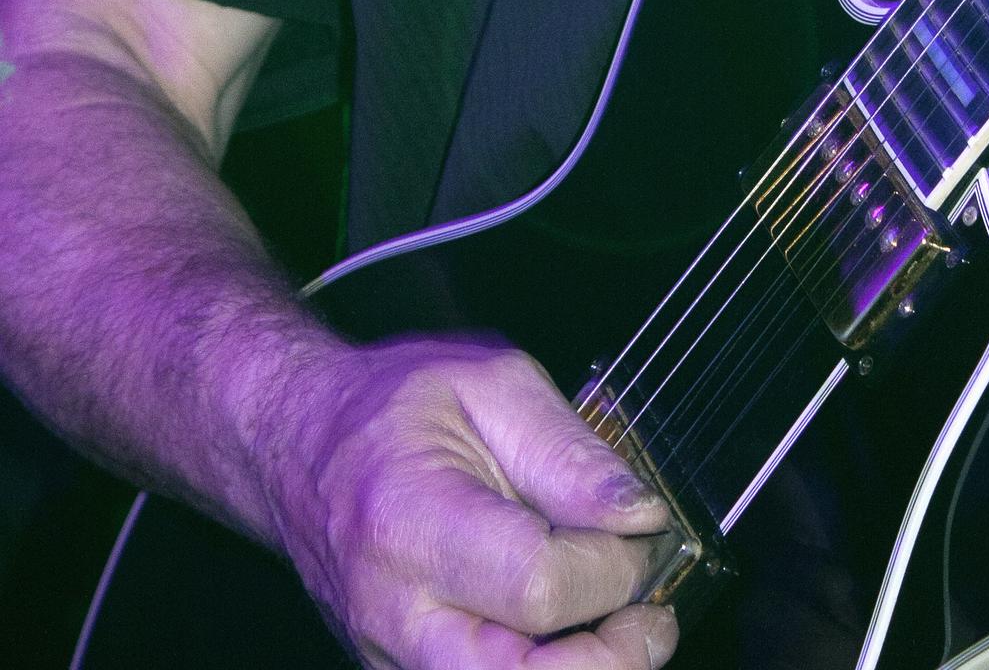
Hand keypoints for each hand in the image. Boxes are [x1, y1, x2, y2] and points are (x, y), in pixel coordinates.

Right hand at [259, 332, 678, 669]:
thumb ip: (571, 453)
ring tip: (620, 624)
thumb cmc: (393, 405)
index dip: (612, 569)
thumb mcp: (492, 383)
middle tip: (650, 614)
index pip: (536, 588)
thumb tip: (640, 516)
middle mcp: (392, 611)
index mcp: (410, 521)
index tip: (641, 529)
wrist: (300, 444)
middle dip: (610, 660)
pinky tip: (572, 634)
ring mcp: (390, 658)